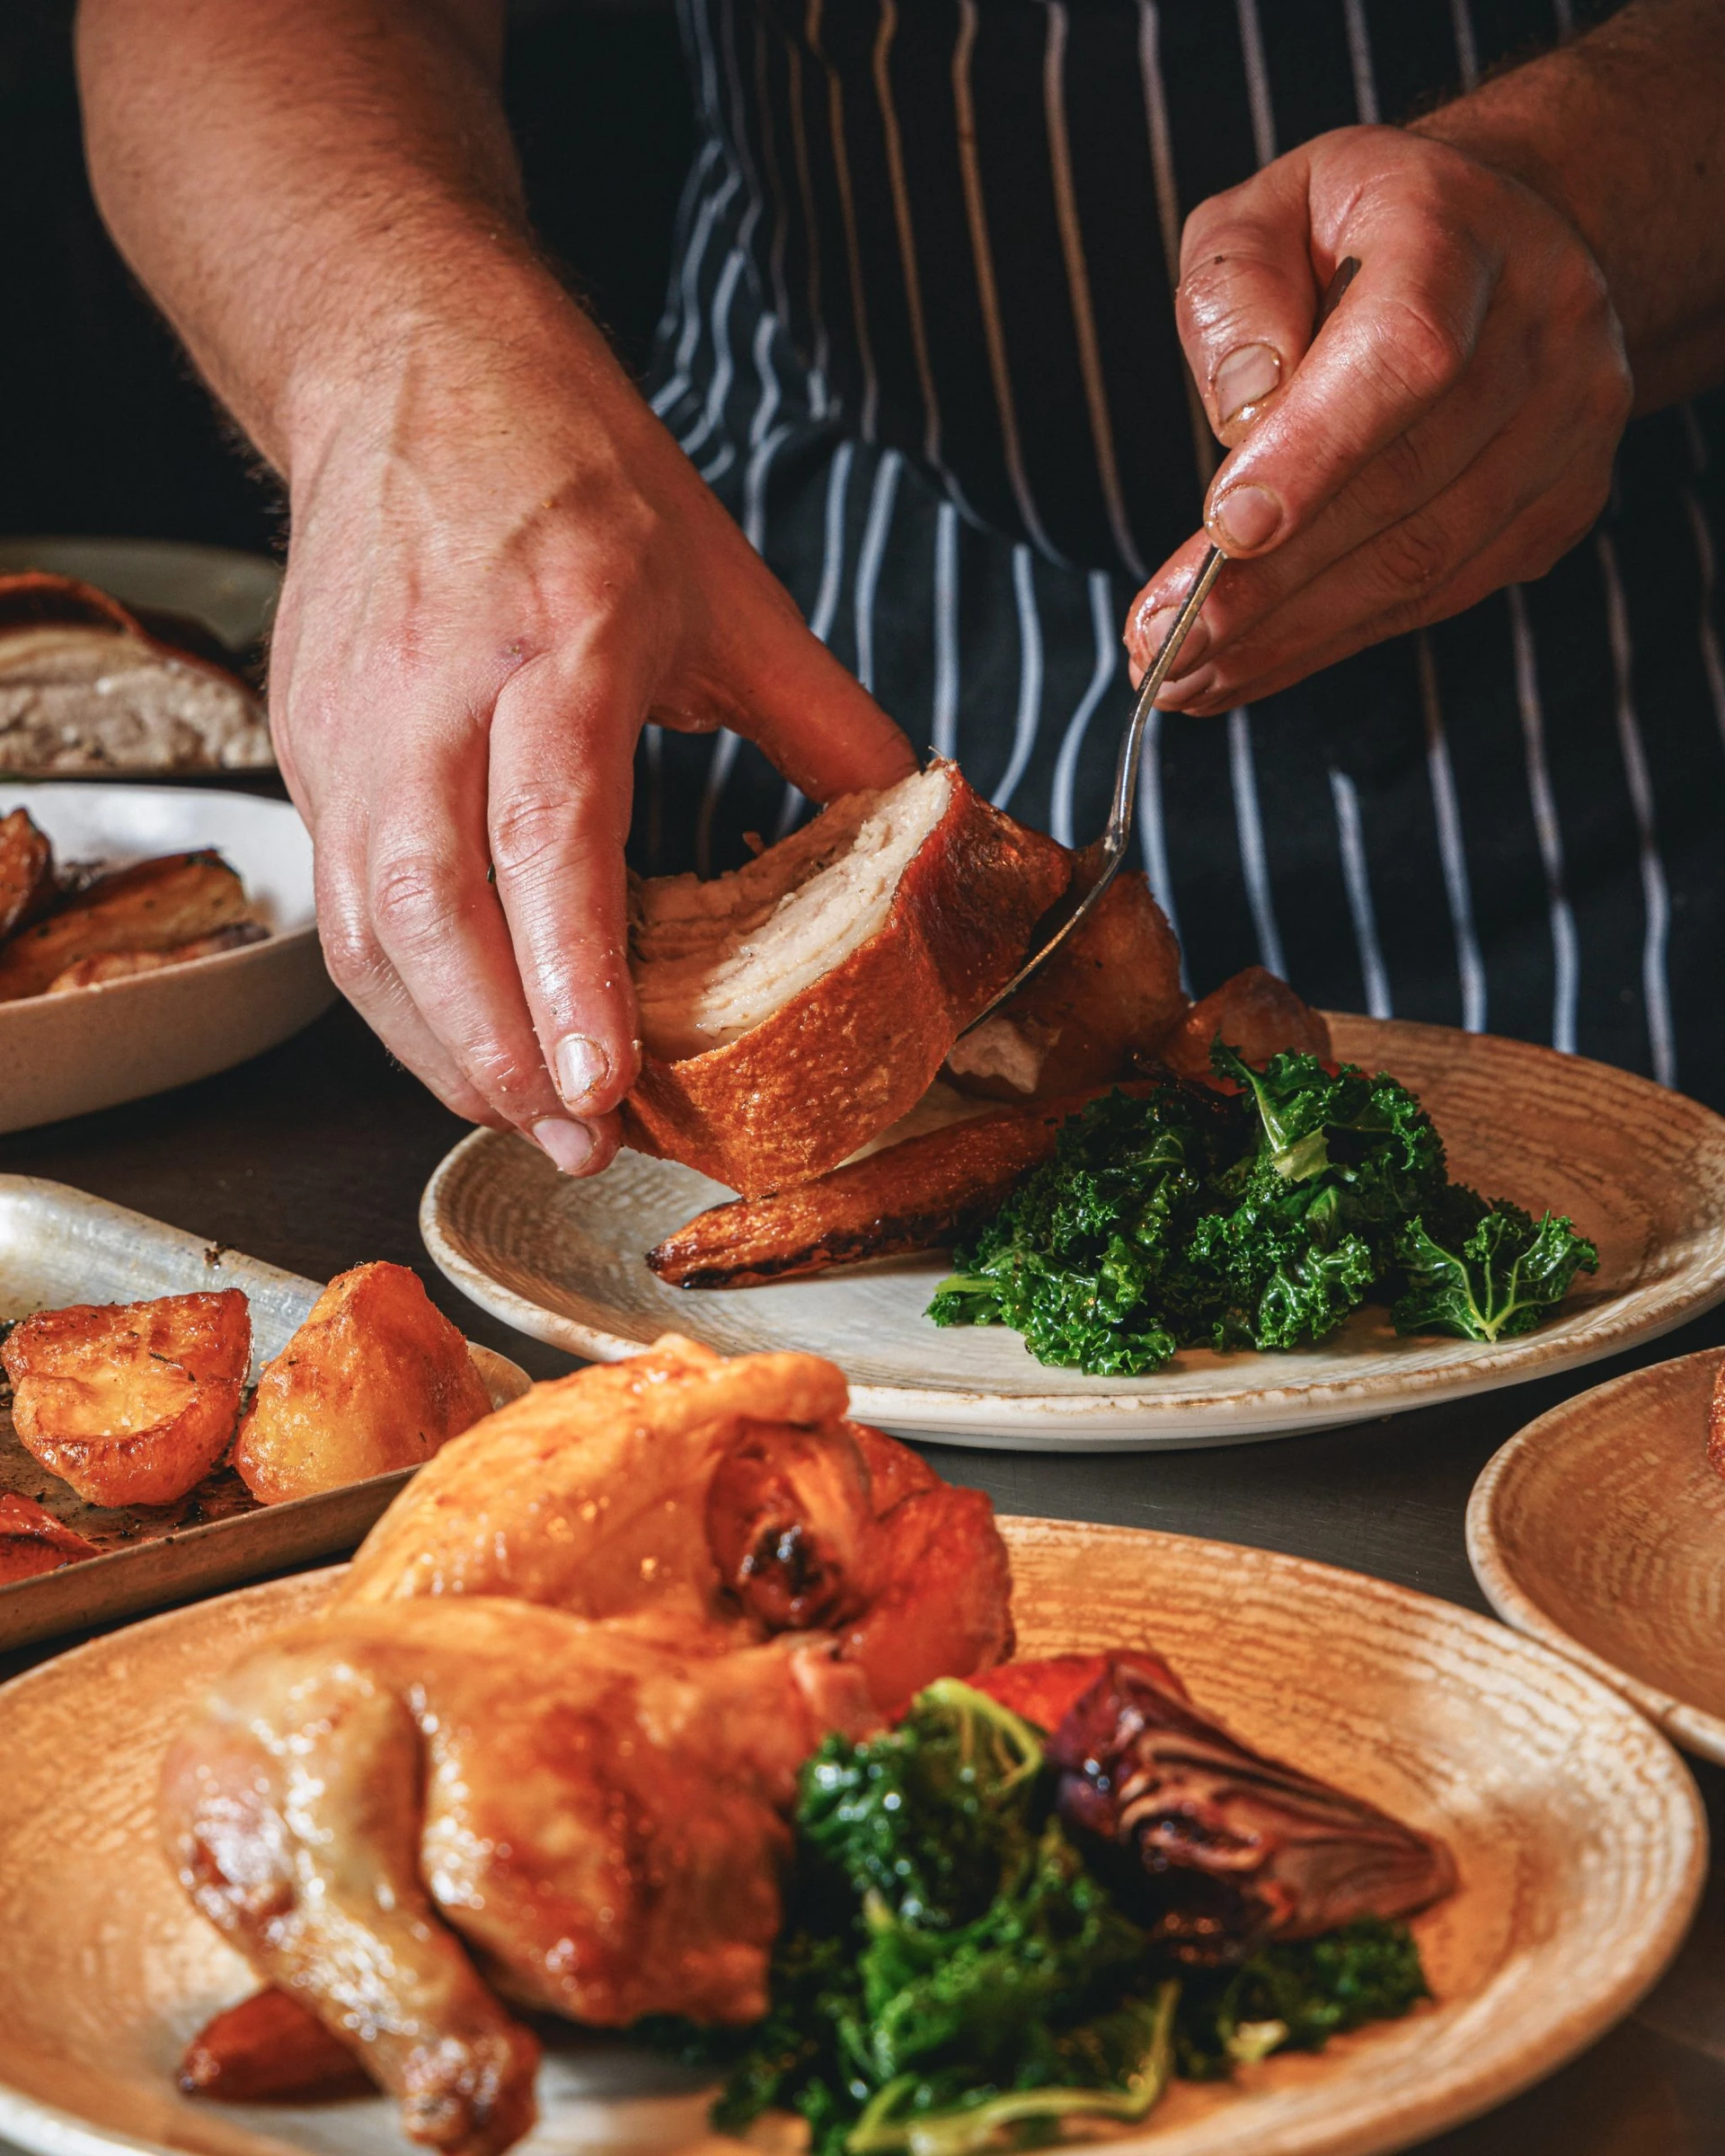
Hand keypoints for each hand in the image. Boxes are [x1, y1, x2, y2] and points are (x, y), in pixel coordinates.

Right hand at [271, 301, 914, 1174]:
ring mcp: (352, 722)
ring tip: (527, 1120)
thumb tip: (920, 826)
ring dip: (440, 1047)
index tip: (598, 1084)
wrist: (408, 367)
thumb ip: (826, 722)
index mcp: (561, 634)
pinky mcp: (309, 748)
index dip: (566, 973)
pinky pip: (340, 907)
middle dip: (495, 1053)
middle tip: (573, 1142)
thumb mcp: (726, 586)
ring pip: (365, 928)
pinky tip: (466, 1044)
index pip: (547, 833)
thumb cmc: (572, 469)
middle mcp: (436, 687)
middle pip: (428, 907)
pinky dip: (401, 998)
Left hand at [1123, 124, 1632, 712]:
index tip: (1221, 532)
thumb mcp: (1260, 215)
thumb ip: (1231, 292)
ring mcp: (1569, 422)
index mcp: (1459, 230)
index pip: (1404, 353)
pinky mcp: (1561, 503)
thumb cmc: (1347, 235)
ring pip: (1423, 561)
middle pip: (1404, 482)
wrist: (1497, 241)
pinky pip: (1440, 595)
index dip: (1314, 451)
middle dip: (1266, 583)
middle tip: (1158, 643)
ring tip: (1181, 676)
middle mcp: (1543, 324)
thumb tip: (1245, 410)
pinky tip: (1244, 667)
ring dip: (1289, 636)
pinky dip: (1332, 640)